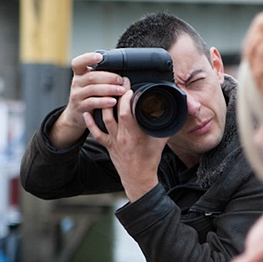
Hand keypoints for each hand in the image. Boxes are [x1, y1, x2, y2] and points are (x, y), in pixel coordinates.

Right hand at [48, 52, 126, 148]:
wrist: (76, 114)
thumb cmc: (88, 95)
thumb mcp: (90, 83)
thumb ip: (100, 76)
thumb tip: (120, 68)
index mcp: (79, 74)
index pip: (79, 62)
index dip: (88, 58)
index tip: (100, 57)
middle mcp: (76, 83)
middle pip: (91, 76)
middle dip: (109, 77)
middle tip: (121, 80)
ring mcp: (77, 95)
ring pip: (93, 89)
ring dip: (109, 89)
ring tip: (121, 90)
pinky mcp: (80, 107)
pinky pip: (92, 102)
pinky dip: (104, 101)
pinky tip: (113, 101)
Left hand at [83, 82, 166, 201]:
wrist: (139, 178)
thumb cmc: (150, 160)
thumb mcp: (161, 141)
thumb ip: (165, 125)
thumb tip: (174, 111)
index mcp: (136, 135)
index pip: (127, 113)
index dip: (127, 98)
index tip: (130, 88)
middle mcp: (122, 137)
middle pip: (115, 112)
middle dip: (117, 95)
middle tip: (119, 83)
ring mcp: (114, 141)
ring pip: (105, 119)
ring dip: (104, 104)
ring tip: (107, 92)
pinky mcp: (108, 145)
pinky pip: (96, 133)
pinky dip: (91, 123)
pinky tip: (88, 112)